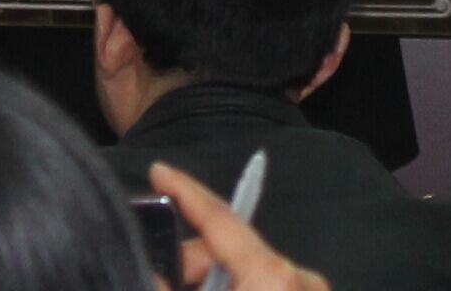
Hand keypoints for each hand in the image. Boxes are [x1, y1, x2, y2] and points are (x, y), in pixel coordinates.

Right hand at [151, 161, 329, 290]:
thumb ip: (166, 289)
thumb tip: (151, 272)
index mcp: (272, 277)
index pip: (221, 219)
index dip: (187, 192)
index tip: (159, 170)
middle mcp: (299, 278)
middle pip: (230, 250)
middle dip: (192, 263)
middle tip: (161, 281)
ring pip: (246, 271)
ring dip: (212, 282)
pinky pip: (263, 286)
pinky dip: (235, 288)